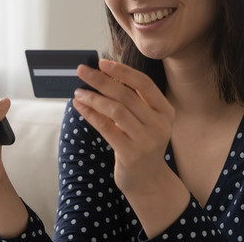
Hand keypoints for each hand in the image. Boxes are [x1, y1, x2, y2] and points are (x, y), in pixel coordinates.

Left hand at [72, 59, 176, 196]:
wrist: (148, 180)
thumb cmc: (141, 143)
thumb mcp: (145, 121)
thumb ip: (132, 101)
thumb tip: (102, 75)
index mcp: (165, 111)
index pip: (144, 83)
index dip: (122, 71)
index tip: (102, 62)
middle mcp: (160, 124)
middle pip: (126, 95)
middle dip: (101, 80)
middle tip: (82, 70)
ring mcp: (147, 140)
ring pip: (116, 110)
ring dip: (93, 98)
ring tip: (78, 92)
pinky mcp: (132, 154)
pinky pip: (107, 128)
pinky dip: (91, 115)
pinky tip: (80, 107)